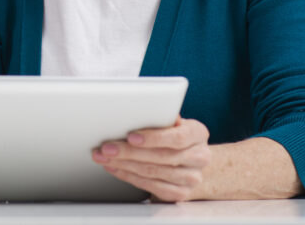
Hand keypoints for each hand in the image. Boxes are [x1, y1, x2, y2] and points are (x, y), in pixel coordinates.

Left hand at [92, 116, 211, 201]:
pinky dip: (129, 176)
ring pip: (153, 172)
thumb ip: (161, 118)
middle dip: (129, 152)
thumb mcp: (174, 122)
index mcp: (198, 133)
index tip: (131, 137)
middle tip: (107, 147)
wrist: (192, 162)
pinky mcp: (180, 193)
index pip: (178, 137)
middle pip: (161, 156)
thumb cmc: (176, 136)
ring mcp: (191, 178)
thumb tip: (138, 111)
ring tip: (105, 157)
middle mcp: (199, 157)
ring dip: (124, 164)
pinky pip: (151, 186)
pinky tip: (116, 168)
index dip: (153, 138)